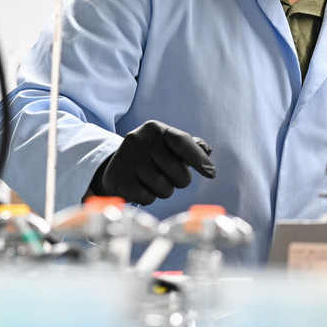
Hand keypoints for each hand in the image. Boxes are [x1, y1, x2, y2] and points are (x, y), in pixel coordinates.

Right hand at [90, 120, 215, 205]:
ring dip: (165, 190)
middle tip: (173, 178)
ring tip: (155, 183)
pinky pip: (147, 197)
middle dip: (180, 179)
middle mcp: (139, 139)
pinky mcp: (118, 179)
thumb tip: (207, 151)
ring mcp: (126, 158)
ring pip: (162, 186)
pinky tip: (142, 188)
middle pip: (176, 168)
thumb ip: (190, 147)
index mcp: (155, 129)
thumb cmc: (151, 157)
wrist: (116, 167)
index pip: (182, 142)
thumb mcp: (169, 146)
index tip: (211, 174)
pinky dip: (149, 198)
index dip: (198, 158)